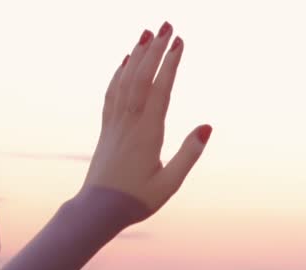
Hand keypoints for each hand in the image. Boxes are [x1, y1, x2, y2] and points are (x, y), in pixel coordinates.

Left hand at [82, 22, 211, 212]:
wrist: (98, 209)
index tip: (180, 41)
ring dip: (138, 55)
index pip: (160, 90)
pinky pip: (112, 93)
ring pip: (126, 81)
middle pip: (142, 77)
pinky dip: (119, 73)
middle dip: (156, 49)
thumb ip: (189, 155)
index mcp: (147, 134)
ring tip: (148, 33)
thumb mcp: (170, 183)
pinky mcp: (107, 128)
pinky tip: (127, 61)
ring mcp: (115, 123)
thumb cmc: (137, 200)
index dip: (170, 64)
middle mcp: (129, 122)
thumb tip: (207, 126)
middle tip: (168, 24)